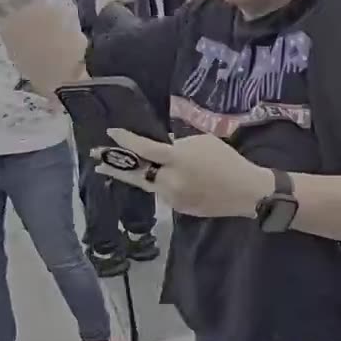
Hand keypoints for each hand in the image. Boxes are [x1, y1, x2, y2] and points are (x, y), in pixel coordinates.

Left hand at [94, 129, 273, 218]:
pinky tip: (163, 180)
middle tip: (96, 158)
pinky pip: (162, 193)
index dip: (125, 140)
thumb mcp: (204, 142)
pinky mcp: (177, 208)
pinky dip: (159, 185)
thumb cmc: (227, 160)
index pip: (143, 148)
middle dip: (113, 164)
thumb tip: (163, 147)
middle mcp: (169, 179)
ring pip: (146, 184)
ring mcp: (171, 196)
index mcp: (176, 158)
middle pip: (134, 172)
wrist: (245, 191)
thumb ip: (180, 145)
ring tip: (117, 169)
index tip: (111, 133)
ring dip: (135, 176)